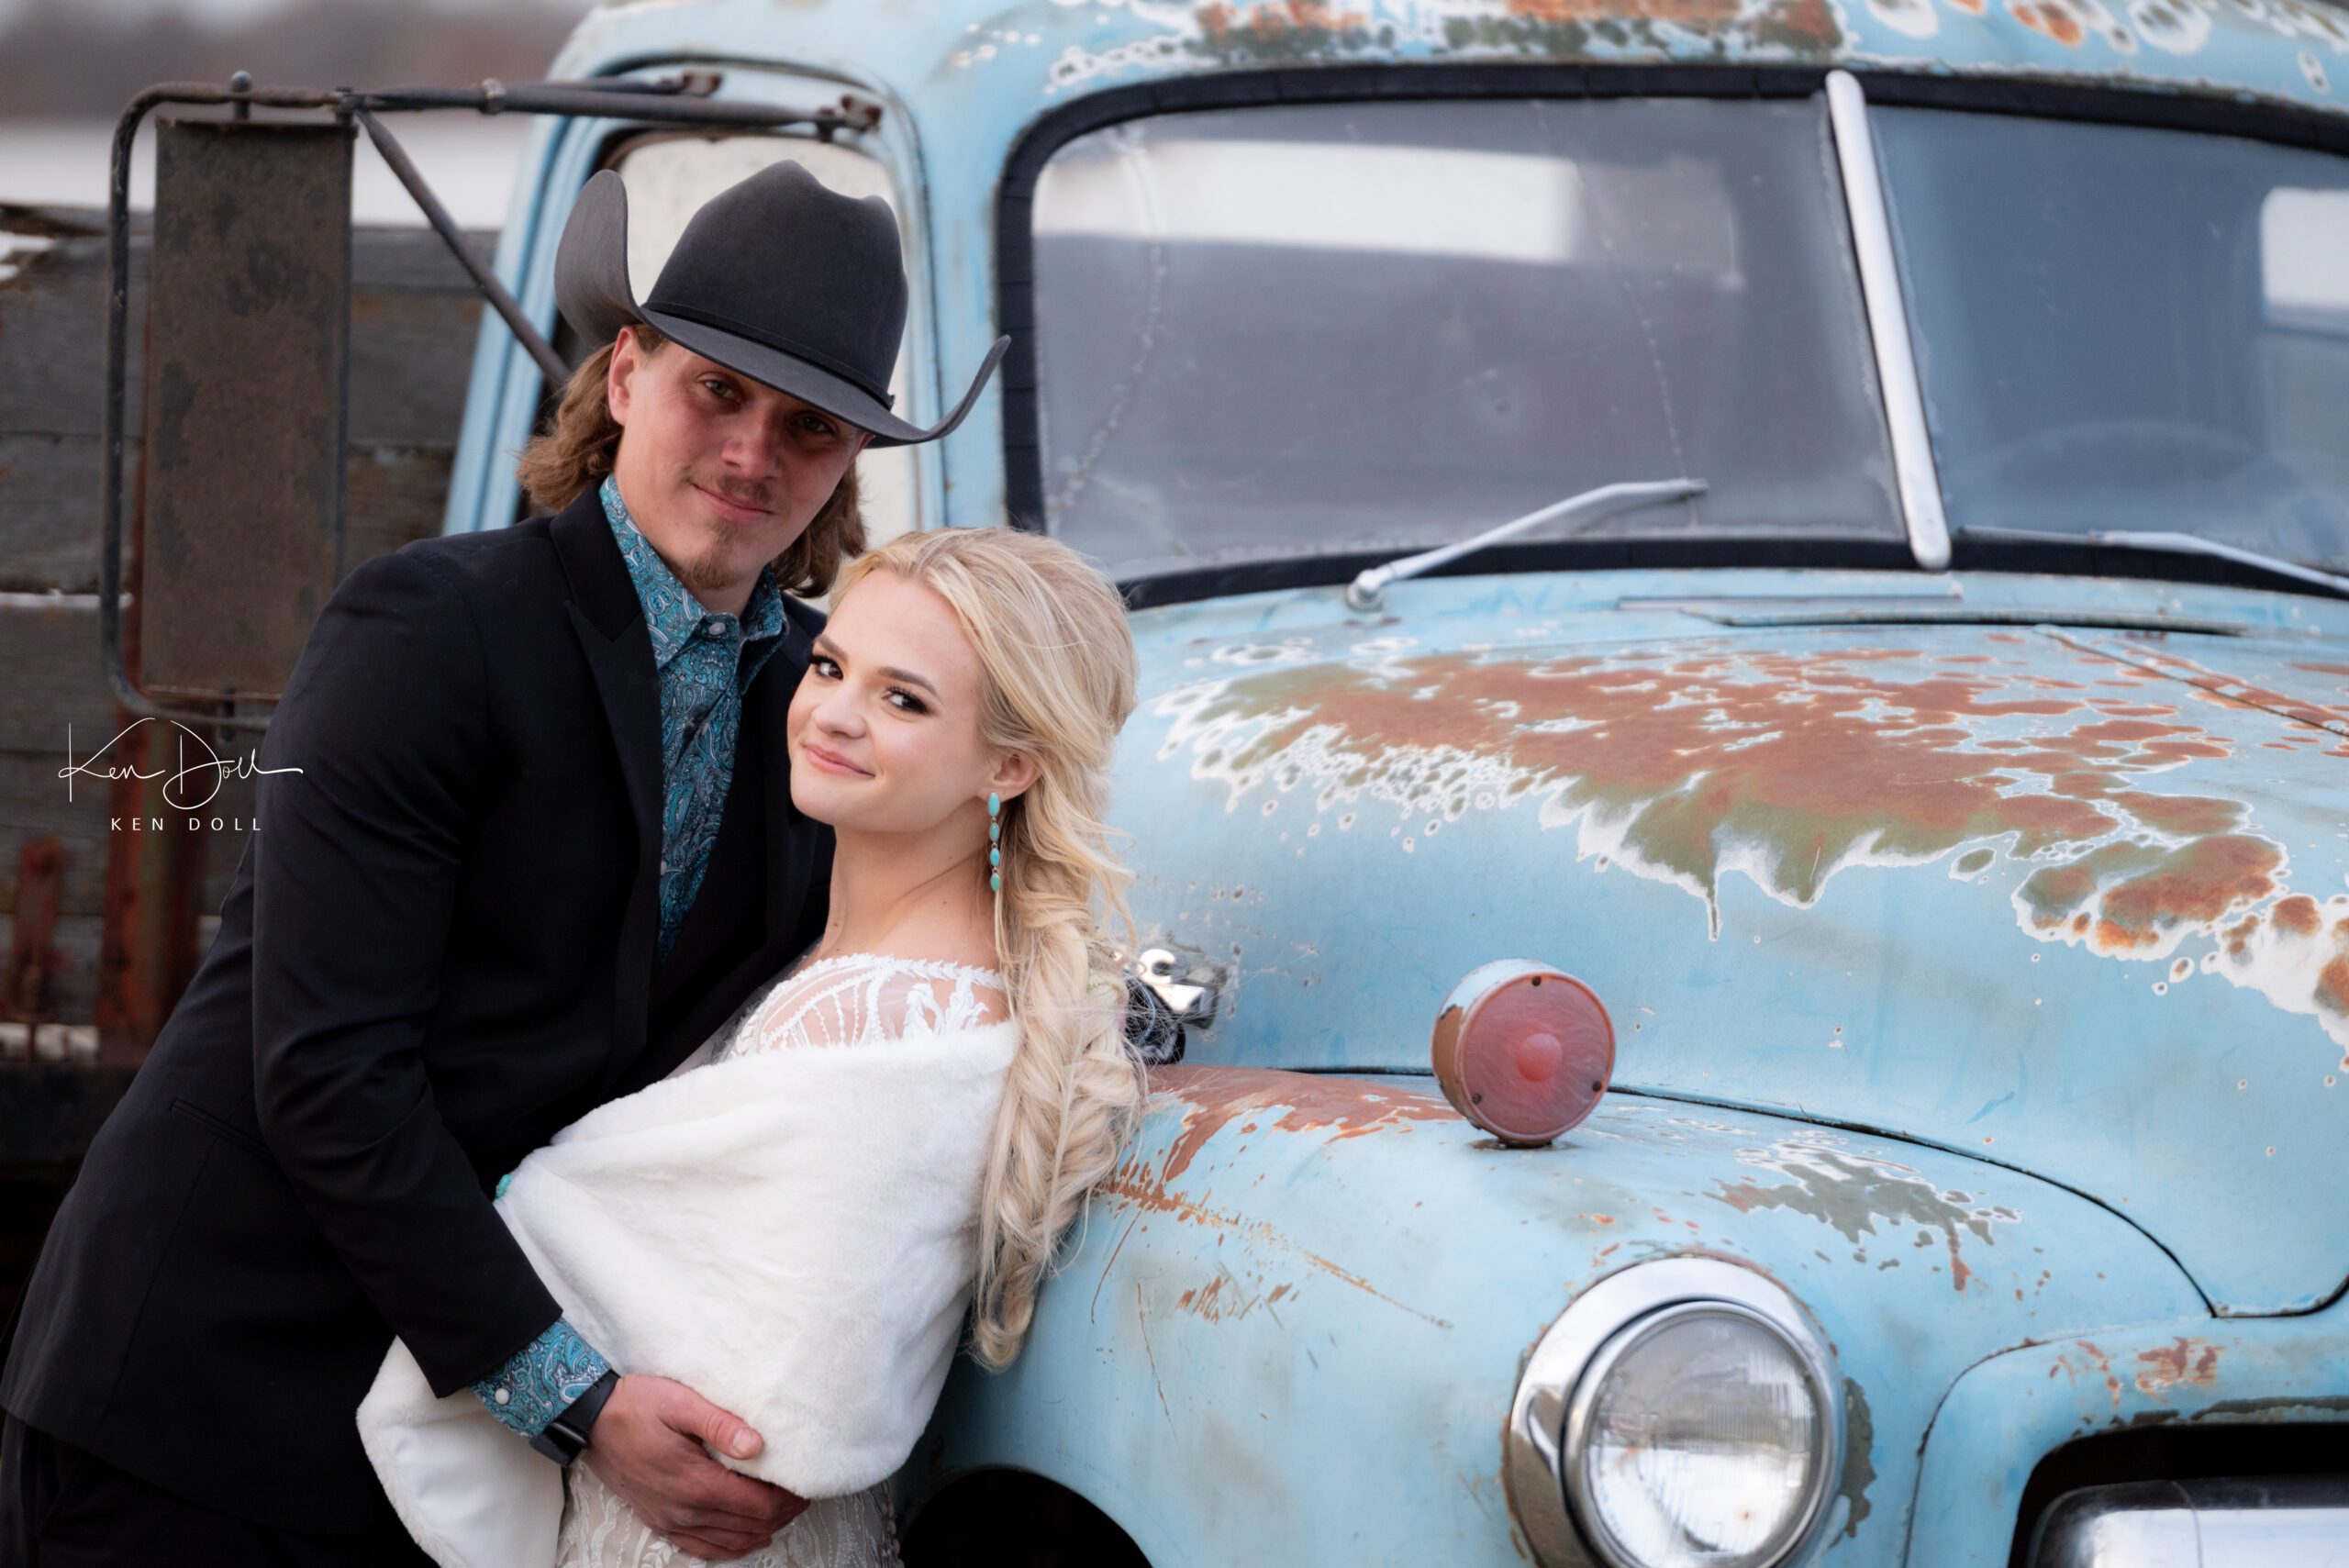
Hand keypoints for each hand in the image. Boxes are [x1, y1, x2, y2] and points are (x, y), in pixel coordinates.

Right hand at [580, 1374, 807, 1560]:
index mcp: (695, 1483)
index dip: (787, 1500)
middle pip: (749, 1527)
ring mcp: (670, 1521)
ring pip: (729, 1541)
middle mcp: (684, 1511)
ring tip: (783, 1511)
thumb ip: (721, 1425)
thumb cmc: (638, 1405)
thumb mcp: (681, 1403)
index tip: (805, 1485)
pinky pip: (702, 1548)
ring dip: (761, 1530)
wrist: (592, 1420)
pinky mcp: (660, 1522)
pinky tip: (747, 1536)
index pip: (757, 1506)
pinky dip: (730, 1546)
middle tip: (801, 1495)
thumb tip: (758, 1445)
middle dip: (781, 1514)